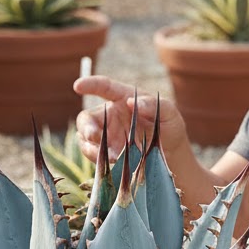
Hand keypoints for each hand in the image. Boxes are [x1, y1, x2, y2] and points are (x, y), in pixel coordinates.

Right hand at [73, 76, 189, 163]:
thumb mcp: (169, 113)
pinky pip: (95, 156)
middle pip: (87, 119)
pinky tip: (113, 164)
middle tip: (94, 136)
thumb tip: (133, 102)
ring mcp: (107, 136)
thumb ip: (155, 105)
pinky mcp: (107, 154)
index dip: (90, 85)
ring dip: (94, 149)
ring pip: (86, 140)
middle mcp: (110, 116)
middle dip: (87, 128)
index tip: (78, 86)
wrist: (171, 153)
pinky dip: (100, 160)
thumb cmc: (169, 126)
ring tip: (112, 157)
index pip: (104, 87)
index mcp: (123, 99)